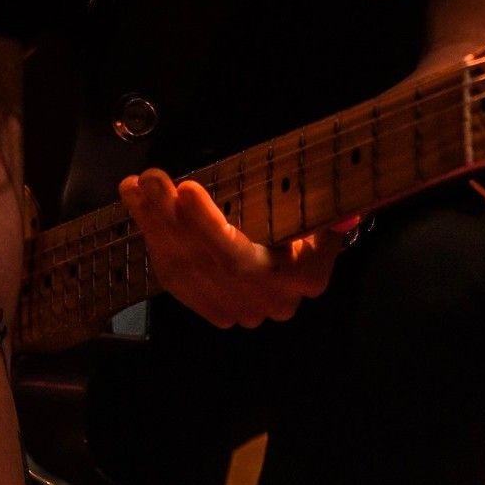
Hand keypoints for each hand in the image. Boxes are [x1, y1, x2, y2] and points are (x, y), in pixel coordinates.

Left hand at [119, 169, 359, 327]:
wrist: (305, 262)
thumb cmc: (313, 224)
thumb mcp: (326, 214)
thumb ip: (331, 214)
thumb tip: (348, 212)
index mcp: (300, 277)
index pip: (242, 256)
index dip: (208, 226)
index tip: (186, 189)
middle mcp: (267, 299)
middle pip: (204, 259)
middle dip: (170, 215)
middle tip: (150, 177)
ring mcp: (237, 307)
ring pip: (183, 267)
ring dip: (154, 224)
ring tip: (136, 186)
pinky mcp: (210, 305)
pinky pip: (174, 276)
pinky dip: (152, 239)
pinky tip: (138, 207)